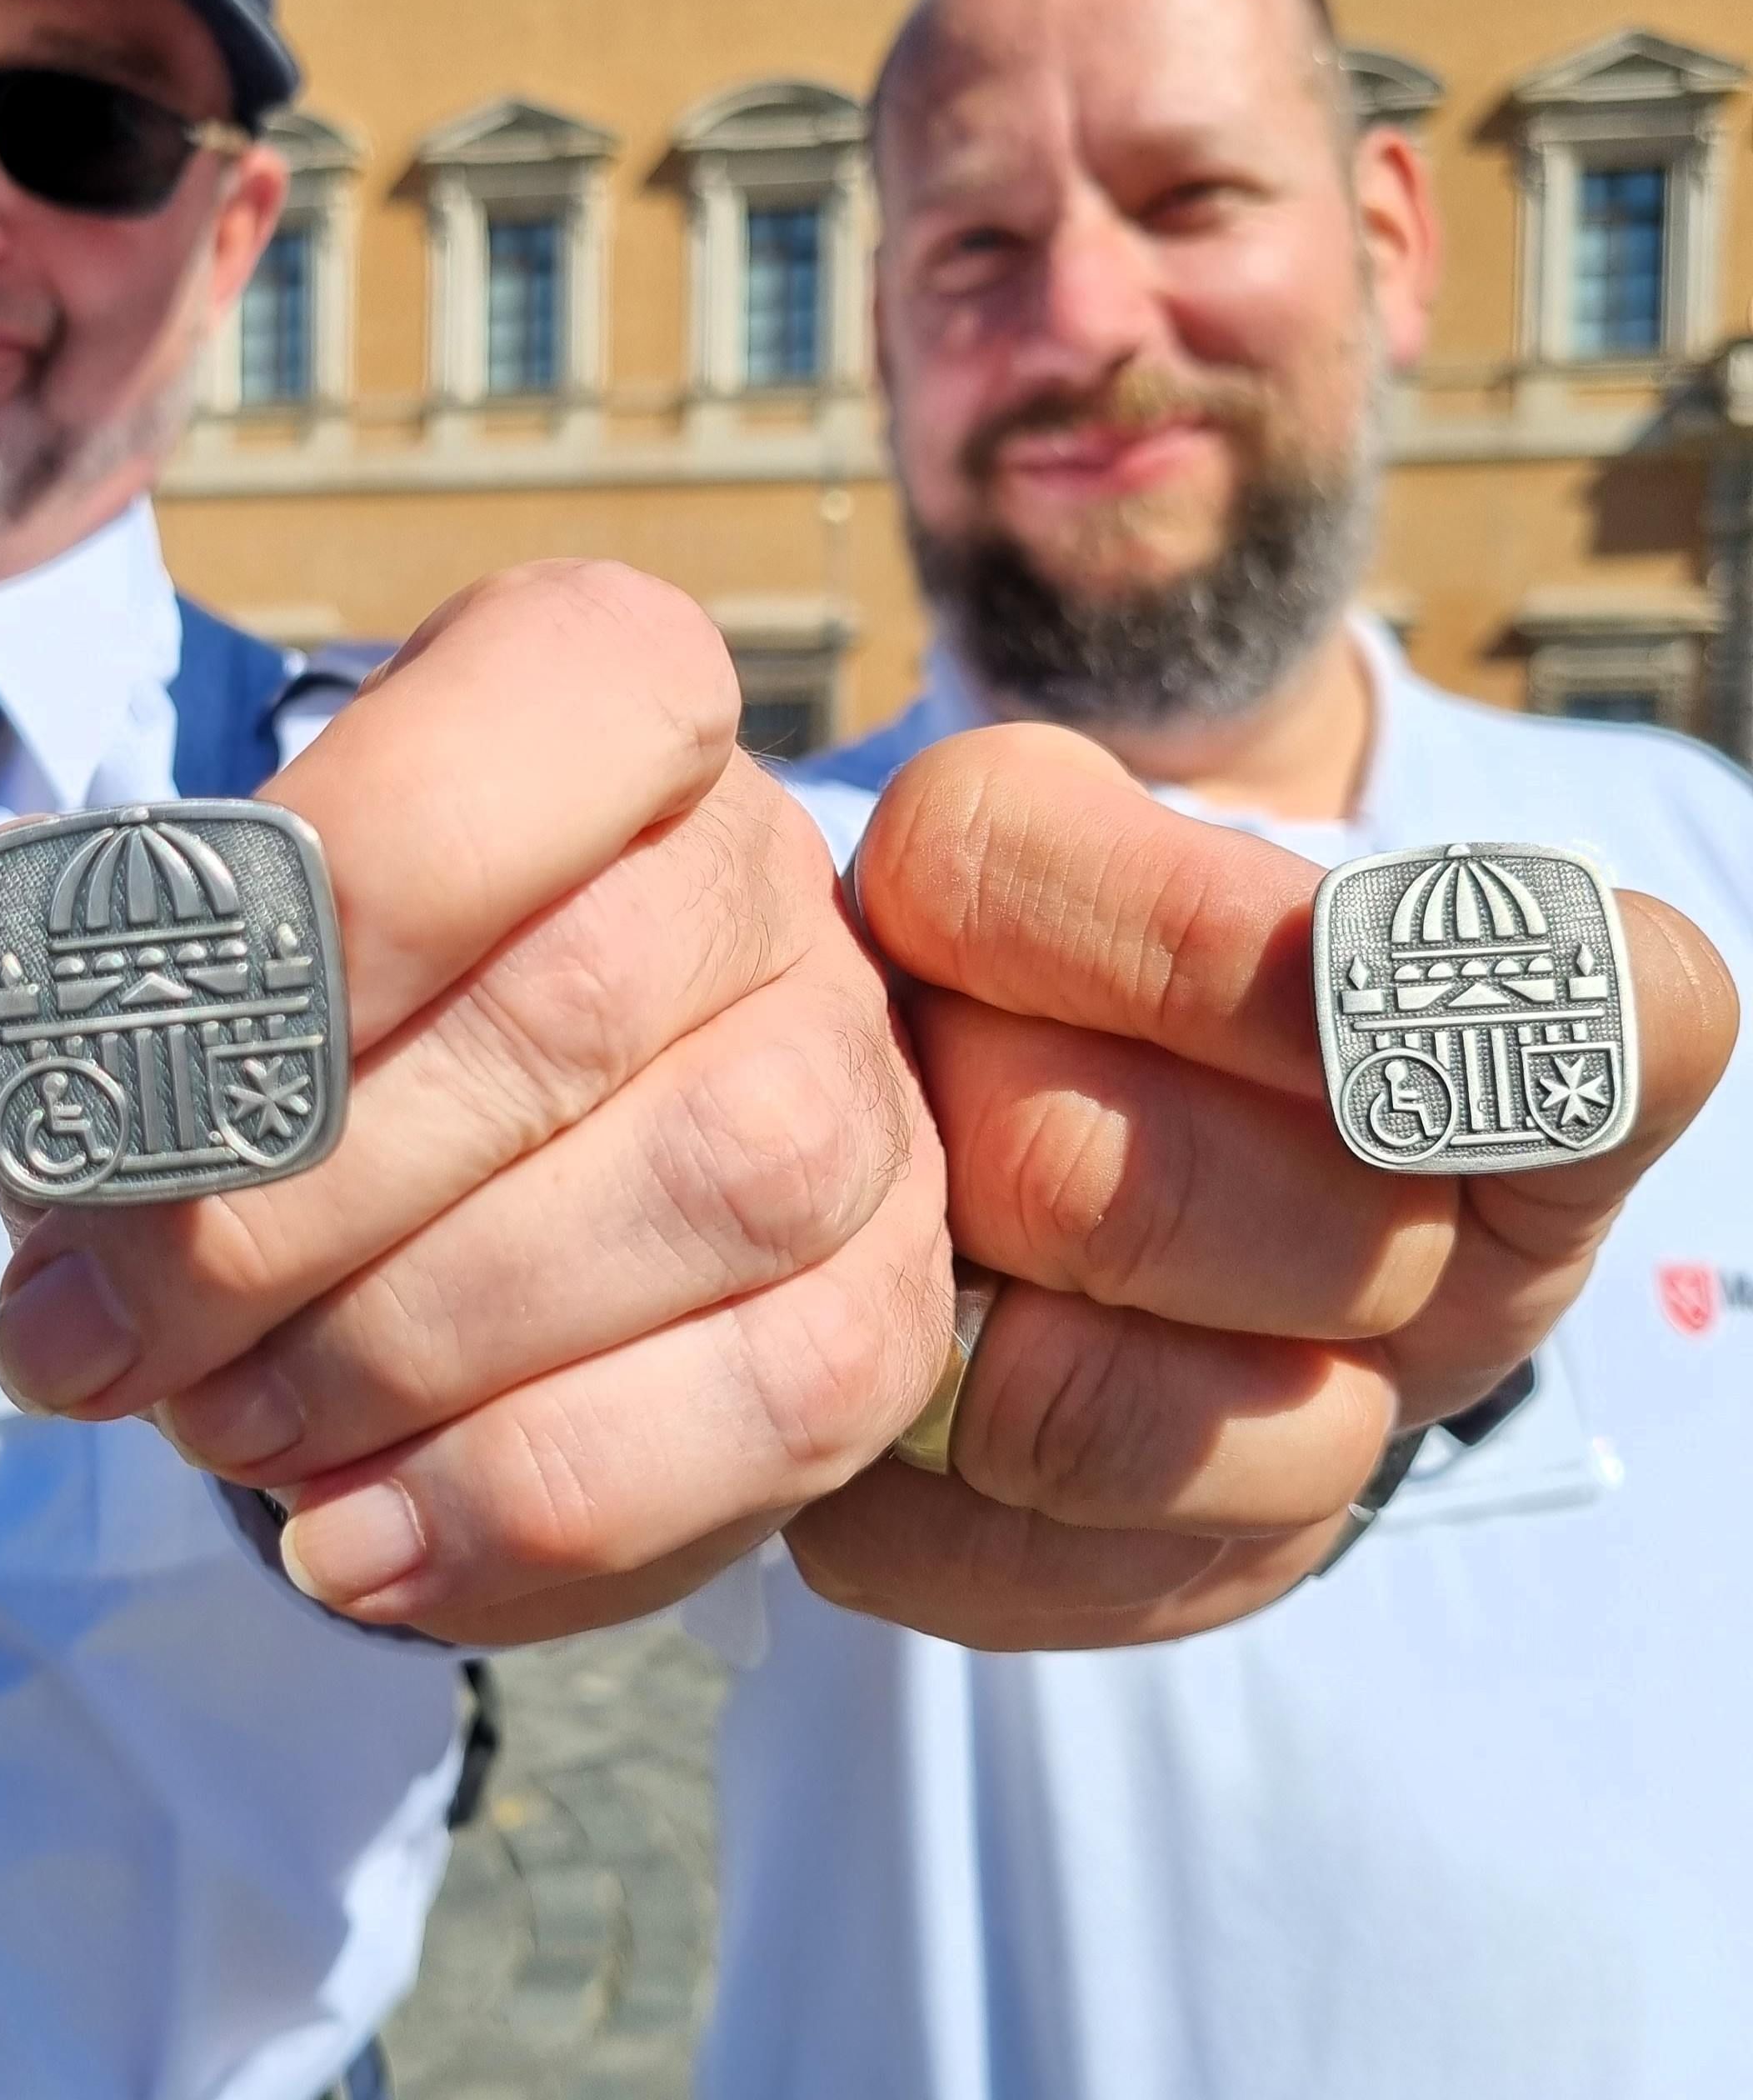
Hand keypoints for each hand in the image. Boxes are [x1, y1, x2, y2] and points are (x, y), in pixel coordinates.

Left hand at [0, 563, 956, 1644]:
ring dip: (414, 1353)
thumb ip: (70, 941)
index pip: (548, 705)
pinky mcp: (882, 1281)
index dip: (340, 888)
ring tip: (219, 1428)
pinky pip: (780, 1400)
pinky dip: (541, 1496)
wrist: (512, 1146)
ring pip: (709, 1194)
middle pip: (573, 1004)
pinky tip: (351, 1544)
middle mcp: (757, 863)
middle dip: (291, 1203)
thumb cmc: (319, 1022)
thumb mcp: (174, 937)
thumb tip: (8, 1009)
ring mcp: (851, 1074)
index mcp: (605, 697)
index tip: (131, 1077)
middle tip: (99, 1334)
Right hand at [783, 723, 1740, 1648]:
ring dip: (1287, 1418)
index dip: (1238, 977)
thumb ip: (1584, 989)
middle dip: (1334, 1250)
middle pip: (1068, 1175)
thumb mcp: (1502, 1034)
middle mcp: (838, 1060)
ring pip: (1055, 1404)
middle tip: (1399, 1243)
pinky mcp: (832, 1499)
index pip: (996, 876)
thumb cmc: (1375, 1129)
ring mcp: (815, 1283)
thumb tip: (1630, 988)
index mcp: (957, 874)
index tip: (1412, 1067)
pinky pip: (1016, 1572)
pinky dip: (1201, 1539)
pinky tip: (1239, 1446)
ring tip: (1320, 1347)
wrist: (1277, 1278)